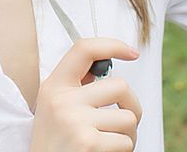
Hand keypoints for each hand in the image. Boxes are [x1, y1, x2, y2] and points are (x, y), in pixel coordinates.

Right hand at [30, 37, 141, 151]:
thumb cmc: (56, 143)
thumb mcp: (55, 107)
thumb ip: (77, 86)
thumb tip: (108, 62)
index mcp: (54, 86)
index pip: (84, 49)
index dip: (112, 44)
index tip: (132, 52)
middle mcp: (63, 100)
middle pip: (120, 86)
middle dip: (132, 105)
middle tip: (124, 121)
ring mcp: (75, 122)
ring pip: (129, 118)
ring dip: (128, 135)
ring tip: (110, 143)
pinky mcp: (89, 144)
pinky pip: (126, 142)